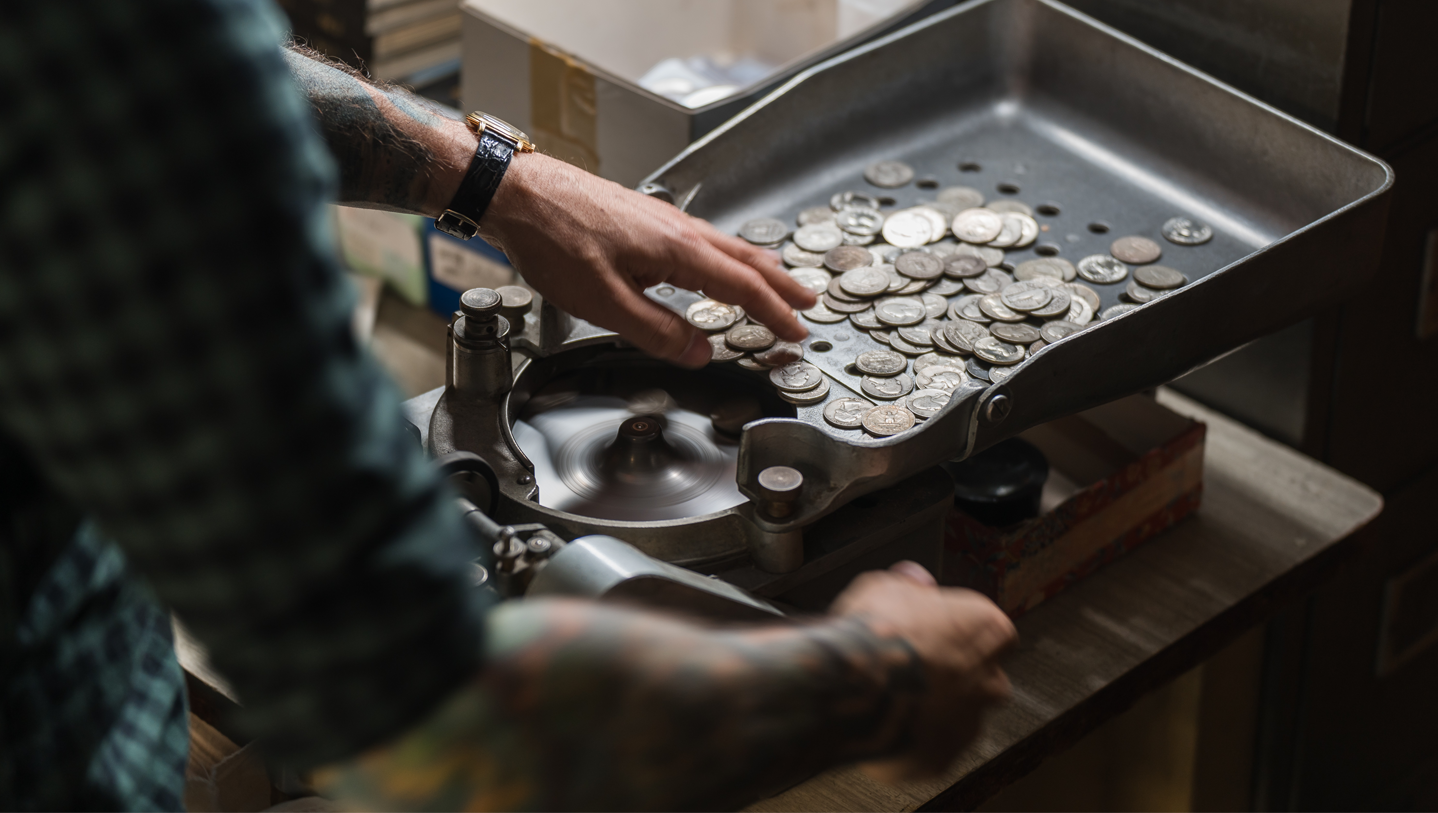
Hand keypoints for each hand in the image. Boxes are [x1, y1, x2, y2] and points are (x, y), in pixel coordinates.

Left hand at [480, 153, 817, 367]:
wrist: (516, 191)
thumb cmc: (553, 239)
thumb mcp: (604, 302)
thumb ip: (657, 330)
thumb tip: (700, 351)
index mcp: (677, 249)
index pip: (742, 287)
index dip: (774, 312)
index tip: (796, 331)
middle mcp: (677, 228)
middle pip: (743, 259)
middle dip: (779, 283)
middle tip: (807, 301)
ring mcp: (660, 218)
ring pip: (722, 245)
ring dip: (754, 268)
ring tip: (773, 281)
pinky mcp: (641, 216)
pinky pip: (699, 239)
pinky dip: (722, 256)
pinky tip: (710, 263)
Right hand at [832, 562, 1016, 782]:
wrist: (850, 687)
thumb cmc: (875, 634)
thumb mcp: (887, 586)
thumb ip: (910, 587)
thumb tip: (914, 581)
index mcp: (986, 630)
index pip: (994, 633)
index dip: (962, 633)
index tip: (937, 632)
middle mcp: (988, 680)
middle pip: (985, 680)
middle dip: (958, 677)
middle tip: (918, 668)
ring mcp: (966, 724)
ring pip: (958, 717)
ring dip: (933, 710)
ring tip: (892, 698)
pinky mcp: (940, 760)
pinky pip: (929, 748)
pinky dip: (910, 739)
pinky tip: (882, 722)